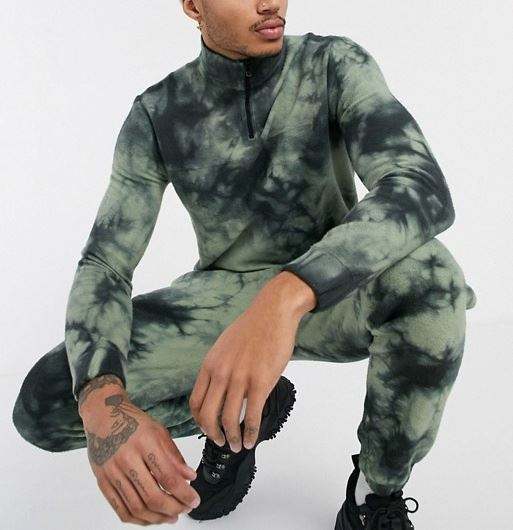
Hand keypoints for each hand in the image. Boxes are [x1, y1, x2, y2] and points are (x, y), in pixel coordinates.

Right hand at [79, 377, 200, 525]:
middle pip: (152, 496)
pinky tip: (150, 518)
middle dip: (173, 508)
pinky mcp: (103, 481)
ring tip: (170, 517)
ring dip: (157, 517)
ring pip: (136, 507)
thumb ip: (174, 456)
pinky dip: (137, 519)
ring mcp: (112, 472)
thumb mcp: (159, 431)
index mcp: (145, 443)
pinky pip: (120, 508)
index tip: (194, 500)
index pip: (168, 476)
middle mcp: (127, 458)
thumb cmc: (133, 422)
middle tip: (184, 510)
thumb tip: (190, 477)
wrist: (103, 416)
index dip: (184, 493)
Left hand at [189, 272, 308, 452]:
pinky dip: (251, 433)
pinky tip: (253, 439)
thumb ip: (219, 368)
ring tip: (238, 445)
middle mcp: (221, 373)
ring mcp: (240, 378)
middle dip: (213, 434)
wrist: (272, 312)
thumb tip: (221, 389)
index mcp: (210, 365)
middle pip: (208, 415)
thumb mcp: (225, 346)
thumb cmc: (251, 328)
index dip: (199, 420)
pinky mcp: (261, 382)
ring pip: (229, 420)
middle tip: (222, 442)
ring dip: (233, 438)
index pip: (195, 401)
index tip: (207, 428)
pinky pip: (252, 415)